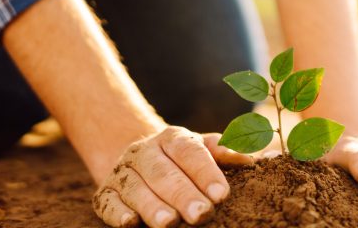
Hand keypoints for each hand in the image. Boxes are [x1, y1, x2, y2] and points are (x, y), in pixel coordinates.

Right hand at [92, 126, 252, 227]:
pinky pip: (108, 202)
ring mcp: (122, 172)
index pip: (189, 152)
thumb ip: (225, 153)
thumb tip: (253, 160)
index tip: (222, 194)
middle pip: (163, 173)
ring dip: (152, 206)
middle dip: (183, 194)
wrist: (138, 160)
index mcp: (172, 138)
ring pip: (136, 188)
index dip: (205, 172)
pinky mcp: (104, 192)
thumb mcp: (202, 150)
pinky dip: (117, 213)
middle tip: (202, 213)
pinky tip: (131, 223)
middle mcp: (144, 152)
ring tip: (169, 222)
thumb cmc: (182, 160)